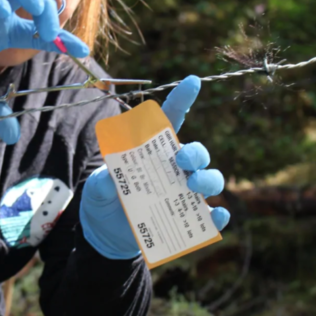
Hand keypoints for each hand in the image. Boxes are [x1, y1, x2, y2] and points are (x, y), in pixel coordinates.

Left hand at [80, 75, 229, 259]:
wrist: (104, 234)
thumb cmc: (103, 200)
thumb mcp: (96, 188)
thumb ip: (103, 180)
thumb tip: (112, 177)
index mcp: (151, 152)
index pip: (170, 121)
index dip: (181, 100)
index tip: (192, 81)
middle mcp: (172, 170)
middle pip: (196, 153)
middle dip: (195, 153)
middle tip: (181, 160)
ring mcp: (181, 193)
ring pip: (210, 179)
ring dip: (208, 180)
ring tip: (193, 186)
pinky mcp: (186, 219)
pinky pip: (211, 216)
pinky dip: (218, 215)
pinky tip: (216, 216)